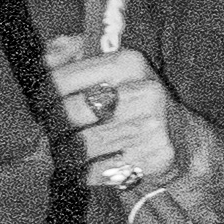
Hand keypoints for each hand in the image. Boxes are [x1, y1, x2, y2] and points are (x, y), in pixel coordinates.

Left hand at [43, 35, 183, 188]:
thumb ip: (73, 50)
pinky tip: (88, 167)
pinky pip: (99, 171)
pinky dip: (86, 173)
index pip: (63, 78)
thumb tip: (45, 59)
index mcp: (128, 62)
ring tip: (64, 152)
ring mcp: (150, 126)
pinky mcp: (154, 157)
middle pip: (70, 113)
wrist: (182, 137)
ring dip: (66, 153)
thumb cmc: (133, 99)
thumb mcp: (111, 65)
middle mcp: (143, 91)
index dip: (43, 96)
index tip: (40, 107)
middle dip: (52, 127)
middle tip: (49, 133)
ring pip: (82, 146)